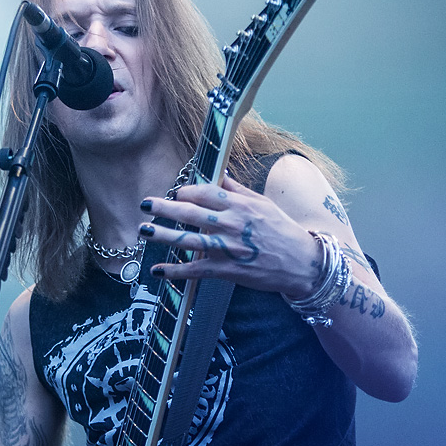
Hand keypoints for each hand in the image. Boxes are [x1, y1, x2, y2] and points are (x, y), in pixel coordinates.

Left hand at [139, 173, 319, 297]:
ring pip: (188, 240)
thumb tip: (219, 174)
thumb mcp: (262, 204)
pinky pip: (195, 270)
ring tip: (144, 230)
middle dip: (165, 208)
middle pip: (190, 213)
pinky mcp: (226, 270)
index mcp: (239, 205)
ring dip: (163, 235)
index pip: (205, 193)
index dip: (186, 192)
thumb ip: (237, 190)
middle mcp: (230, 224)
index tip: (176, 193)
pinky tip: (157, 270)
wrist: (301, 263)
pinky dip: (175, 271)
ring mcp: (226, 248)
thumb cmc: (282, 230)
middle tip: (145, 204)